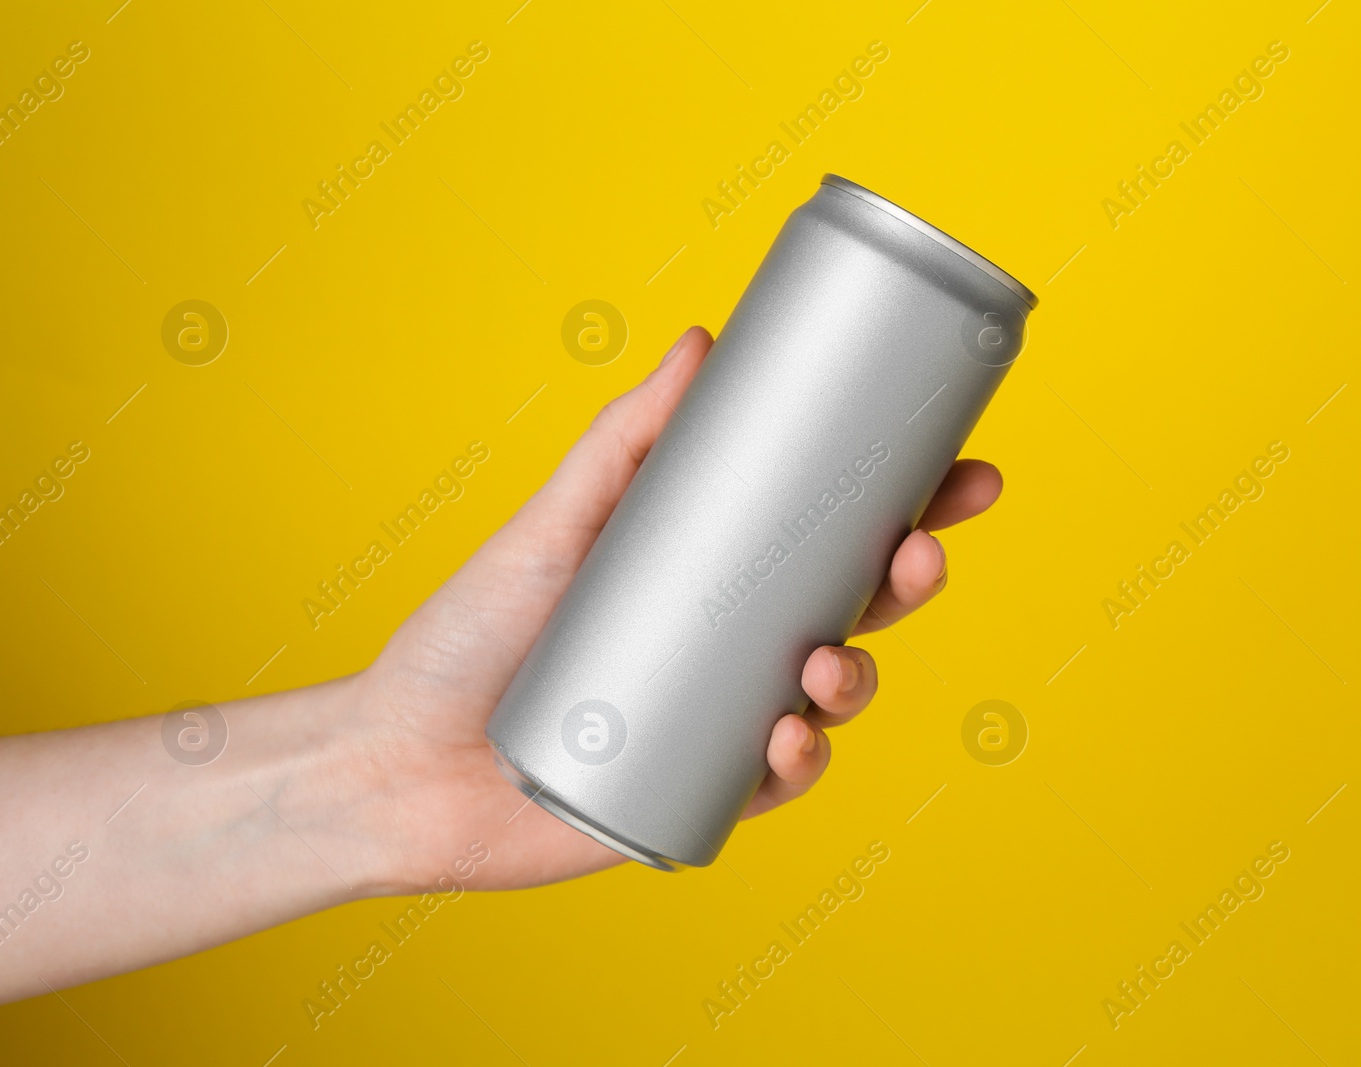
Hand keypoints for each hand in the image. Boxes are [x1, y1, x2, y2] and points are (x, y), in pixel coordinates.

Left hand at [349, 326, 1003, 892]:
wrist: (395, 762)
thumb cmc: (469, 641)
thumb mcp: (552, 525)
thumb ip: (622, 440)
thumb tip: (698, 341)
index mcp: (716, 579)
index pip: (832, 538)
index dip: (910, 510)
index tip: (965, 473)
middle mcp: (732, 649)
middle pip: (855, 611)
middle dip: (911, 582)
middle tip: (921, 553)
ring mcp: (721, 723)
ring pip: (832, 698)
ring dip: (858, 679)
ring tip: (821, 664)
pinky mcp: (698, 796)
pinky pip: (776, 784)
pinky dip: (798, 764)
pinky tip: (783, 740)